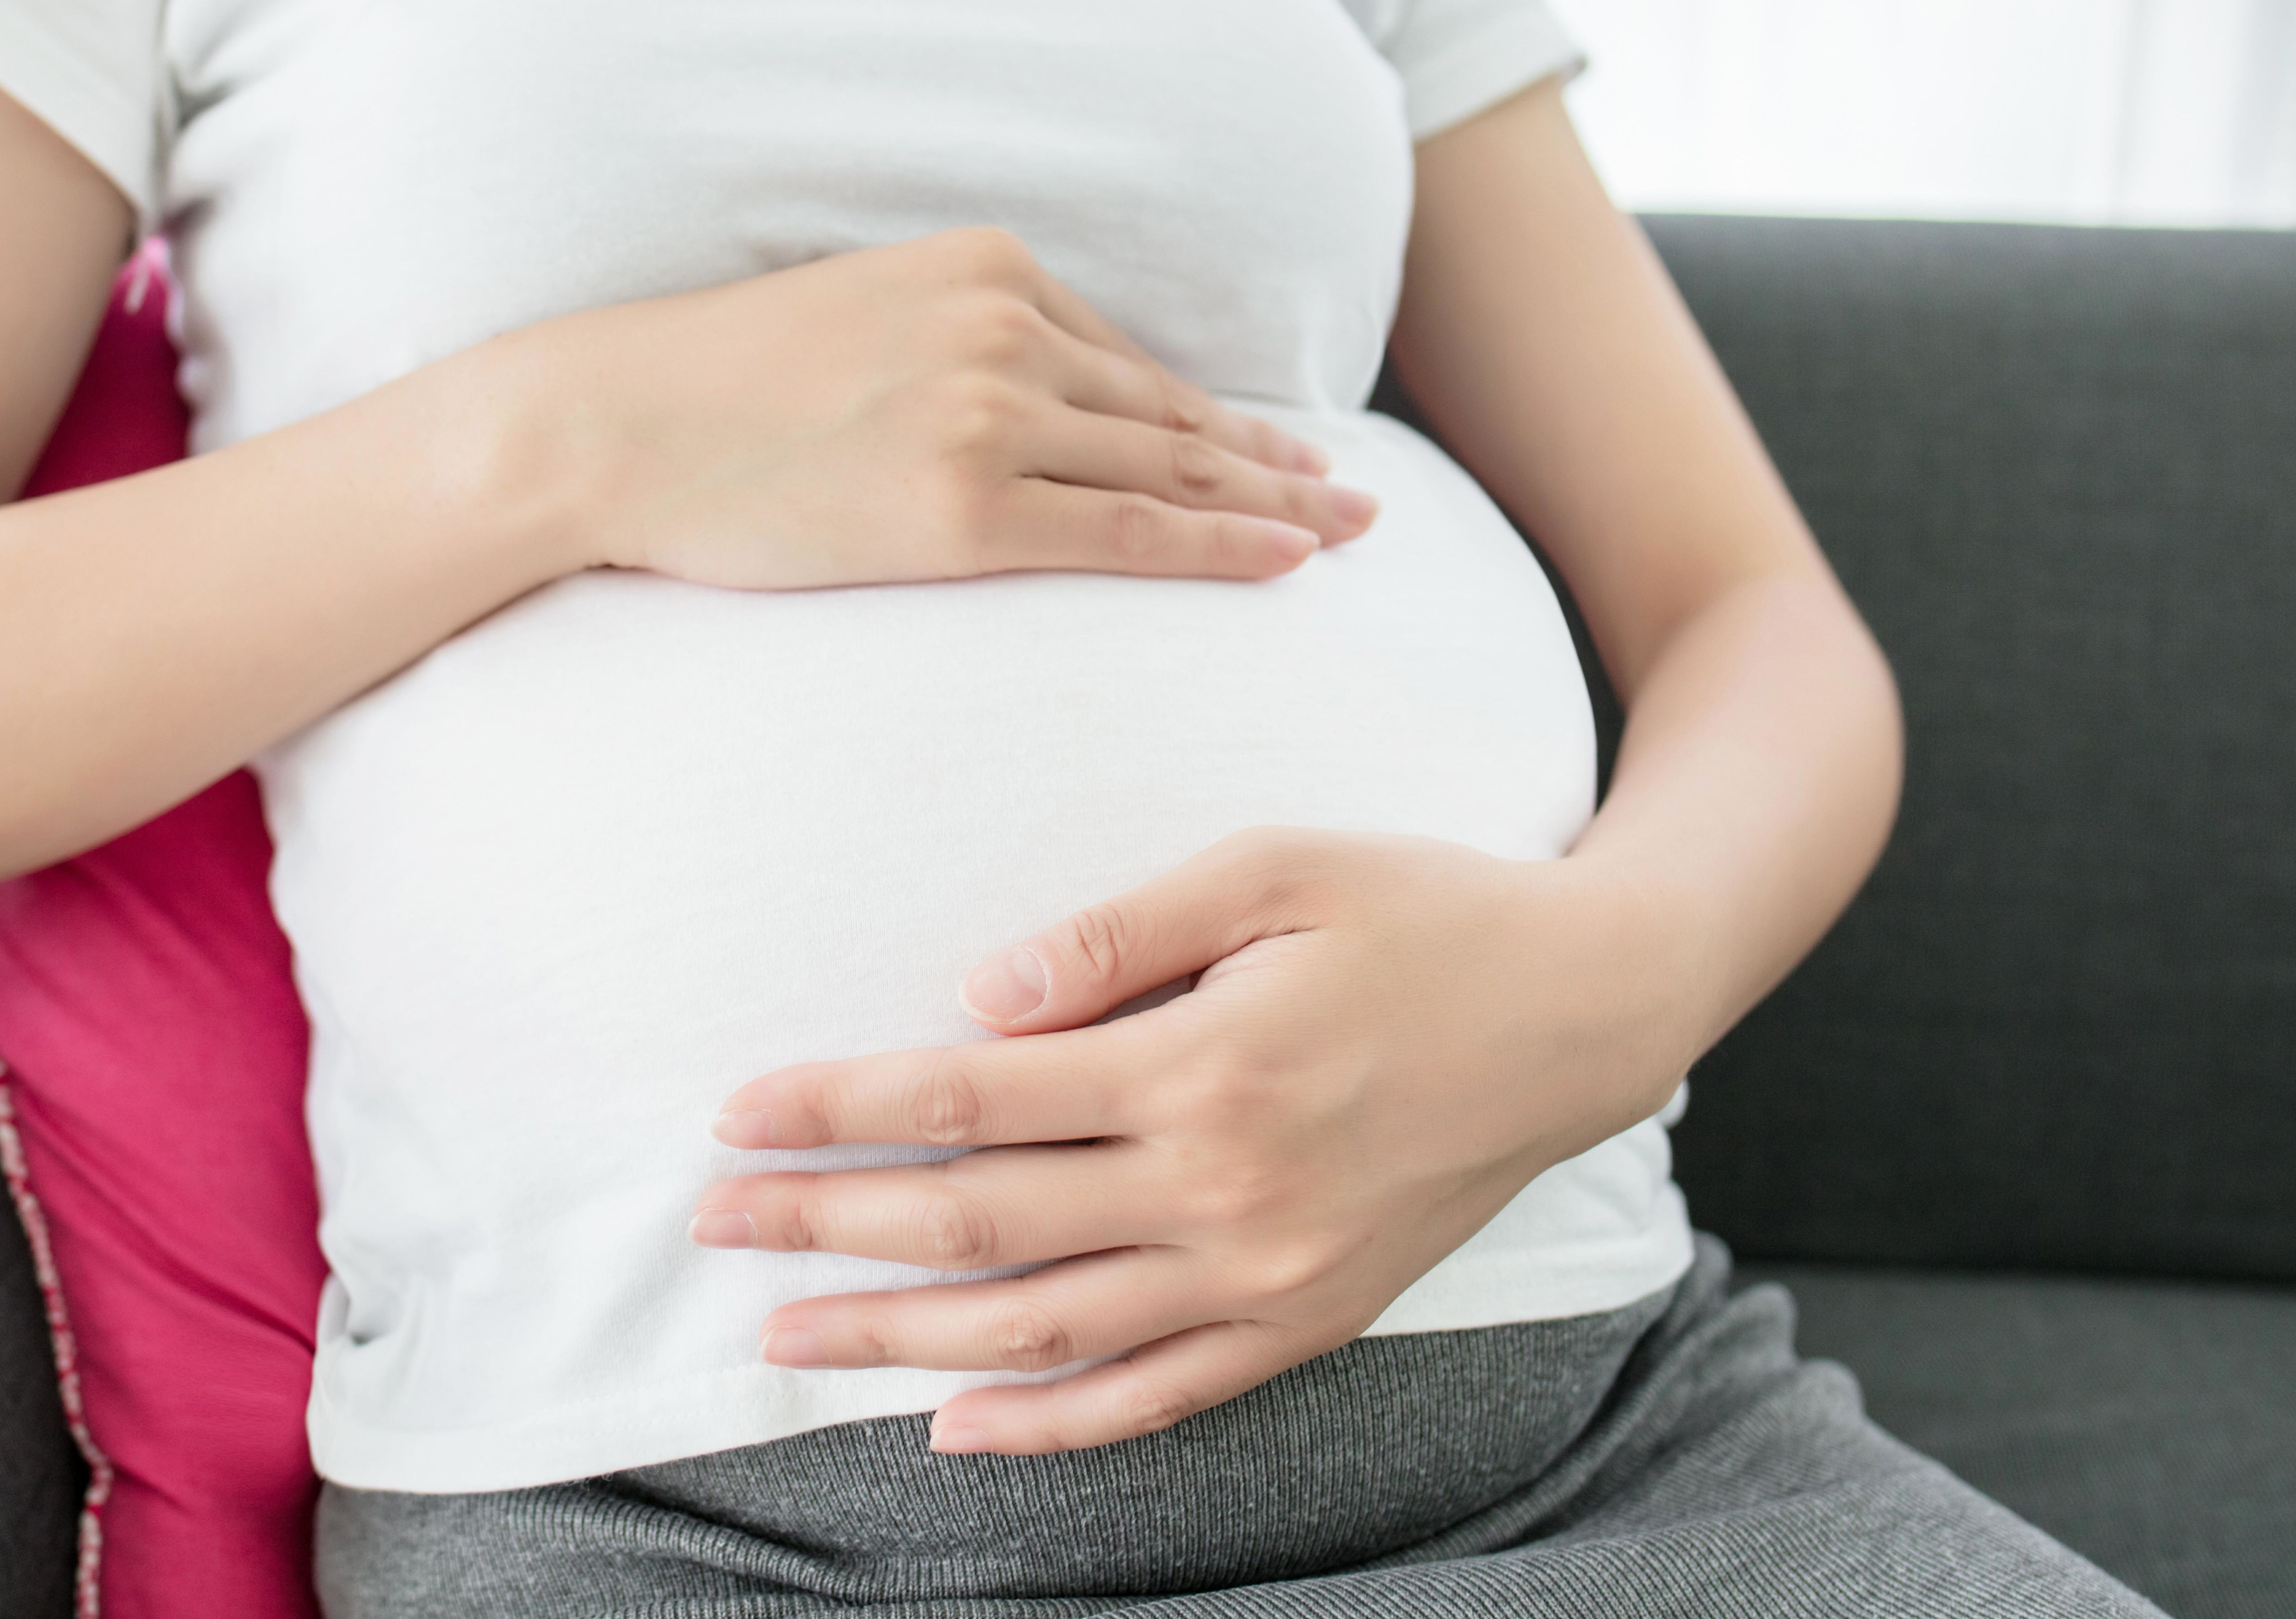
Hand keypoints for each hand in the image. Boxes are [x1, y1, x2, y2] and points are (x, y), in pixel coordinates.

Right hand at [519, 227, 1377, 588]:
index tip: (1281, 450)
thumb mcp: (859, 321)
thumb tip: (1025, 405)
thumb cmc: (714, 389)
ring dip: (1268, 506)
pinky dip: (1219, 545)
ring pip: (1167, 469)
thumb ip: (955, 345)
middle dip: (1275, 461)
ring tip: (1340, 536)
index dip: (1217, 416)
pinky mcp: (962, 505)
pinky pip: (1127, 528)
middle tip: (1355, 499)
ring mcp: (988, 415)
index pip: (1127, 360)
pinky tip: (1285, 560)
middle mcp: (1006, 330)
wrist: (612, 422)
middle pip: (1170, 412)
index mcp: (987, 270)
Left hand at [686, 827, 1694, 1454]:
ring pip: (1040, 1334)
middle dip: (826, 1226)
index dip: (836, 1107)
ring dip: (899, 1338)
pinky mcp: (1304, 1321)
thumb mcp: (1275, 866)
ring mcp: (1265, 1276)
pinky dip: (1049, 1429)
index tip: (733, 1113)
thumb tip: (979, 993)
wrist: (1584, 1009)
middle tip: (711, 1223)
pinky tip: (951, 1430)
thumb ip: (1121, 934)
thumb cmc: (1420, 911)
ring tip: (783, 1339)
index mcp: (1203, 1066)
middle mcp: (1223, 1191)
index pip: (967, 1099)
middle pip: (977, 1225)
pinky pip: (1155, 1399)